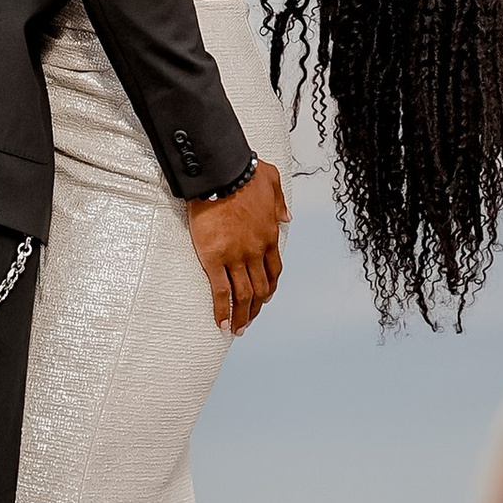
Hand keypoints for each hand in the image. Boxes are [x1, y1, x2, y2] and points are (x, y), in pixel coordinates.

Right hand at [186, 159, 286, 332]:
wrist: (221, 173)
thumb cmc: (244, 173)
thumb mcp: (272, 183)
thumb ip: (280, 203)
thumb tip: (288, 217)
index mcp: (269, 236)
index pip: (274, 270)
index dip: (270, 287)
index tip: (266, 298)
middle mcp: (255, 251)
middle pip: (260, 288)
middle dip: (257, 308)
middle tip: (250, 320)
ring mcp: (236, 257)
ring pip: (243, 295)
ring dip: (242, 316)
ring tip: (237, 330)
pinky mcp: (214, 259)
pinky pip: (220, 291)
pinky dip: (222, 310)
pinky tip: (221, 323)